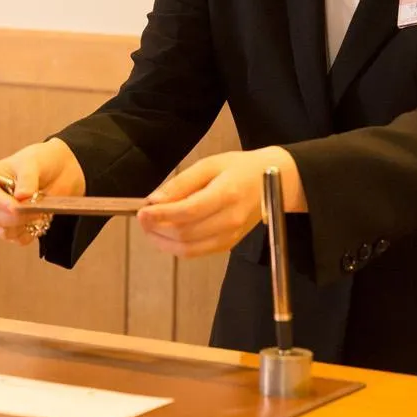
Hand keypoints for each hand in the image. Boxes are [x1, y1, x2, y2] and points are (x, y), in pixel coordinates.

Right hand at [0, 138, 85, 245]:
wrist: (55, 172)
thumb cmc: (38, 161)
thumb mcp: (33, 162)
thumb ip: (27, 178)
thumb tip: (21, 196)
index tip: (15, 207)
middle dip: (18, 215)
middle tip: (38, 208)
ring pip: (4, 231)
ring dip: (25, 224)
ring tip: (40, 211)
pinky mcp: (10, 230)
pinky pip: (17, 239)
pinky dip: (30, 232)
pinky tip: (39, 220)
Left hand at [136, 147, 304, 258]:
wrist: (273, 181)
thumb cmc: (239, 168)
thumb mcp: (209, 164)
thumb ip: (181, 182)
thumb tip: (155, 200)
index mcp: (227, 194)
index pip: (188, 212)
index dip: (162, 215)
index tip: (143, 211)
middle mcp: (230, 219)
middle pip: (186, 234)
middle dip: (157, 228)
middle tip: (142, 217)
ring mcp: (231, 236)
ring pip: (188, 249)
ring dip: (163, 241)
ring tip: (150, 227)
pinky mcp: (229, 244)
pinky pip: (196, 252)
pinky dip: (176, 247)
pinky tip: (165, 234)